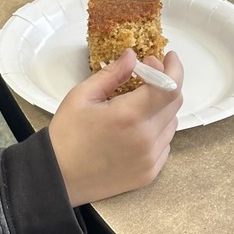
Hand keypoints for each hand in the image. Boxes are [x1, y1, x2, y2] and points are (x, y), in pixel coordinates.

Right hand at [48, 49, 182, 205]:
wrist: (59, 177)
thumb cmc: (66, 135)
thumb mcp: (82, 96)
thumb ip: (112, 74)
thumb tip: (132, 56)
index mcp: (128, 115)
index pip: (169, 87)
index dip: (174, 68)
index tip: (168, 57)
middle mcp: (145, 138)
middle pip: (174, 103)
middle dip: (166, 83)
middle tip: (147, 73)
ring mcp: (150, 158)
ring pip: (171, 123)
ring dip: (161, 108)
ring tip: (138, 104)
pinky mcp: (150, 173)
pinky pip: (164, 144)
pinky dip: (157, 130)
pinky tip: (136, 128)